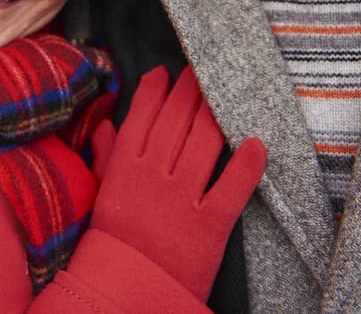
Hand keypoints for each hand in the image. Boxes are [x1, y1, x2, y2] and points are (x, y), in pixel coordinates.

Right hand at [89, 65, 265, 301]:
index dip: (157, 88)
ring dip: (216, 113)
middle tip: (200, 72)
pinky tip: (256, 143)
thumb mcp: (104, 193)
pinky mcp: (210, 224)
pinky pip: (233, 187)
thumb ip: (106, 156)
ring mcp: (182, 198)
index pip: (144, 114)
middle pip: (177, 119)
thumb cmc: (115, 240)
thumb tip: (106, 124)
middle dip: (190, 90)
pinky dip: (247, 164)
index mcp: (125, 166)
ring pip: (205, 142)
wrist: (128, 288)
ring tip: (223, 93)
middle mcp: (153, 175)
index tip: (167, 73)